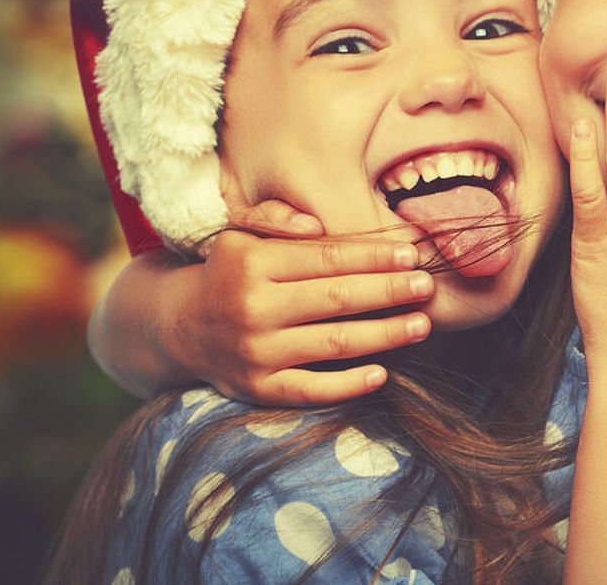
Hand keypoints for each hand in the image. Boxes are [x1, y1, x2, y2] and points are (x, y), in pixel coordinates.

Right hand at [166, 203, 435, 405]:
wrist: (178, 327)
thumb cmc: (228, 272)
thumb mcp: (239, 233)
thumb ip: (275, 217)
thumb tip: (316, 223)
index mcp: (252, 263)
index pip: (326, 258)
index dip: (373, 256)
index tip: (411, 253)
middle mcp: (253, 308)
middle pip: (337, 299)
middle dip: (389, 291)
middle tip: (427, 286)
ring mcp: (256, 352)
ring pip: (333, 343)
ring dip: (384, 334)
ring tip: (421, 325)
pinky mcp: (259, 388)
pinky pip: (311, 390)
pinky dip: (348, 385)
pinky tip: (382, 374)